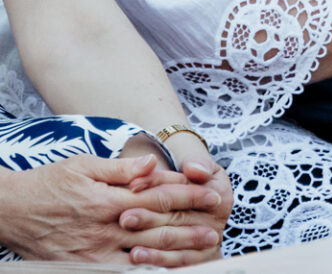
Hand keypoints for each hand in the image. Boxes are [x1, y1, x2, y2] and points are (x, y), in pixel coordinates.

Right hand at [0, 154, 223, 265]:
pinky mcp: (81, 267)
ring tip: (199, 254)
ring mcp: (92, 252)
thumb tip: (154, 163)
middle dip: (188, 229)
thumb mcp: (84, 166)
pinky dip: (142, 272)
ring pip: (141, 255)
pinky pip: (117, 273)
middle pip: (155, 229)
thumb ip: (122, 168)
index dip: (188, 197)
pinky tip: (161, 270)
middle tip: (215, 231)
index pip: (158, 198)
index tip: (212, 197)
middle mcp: (104, 227)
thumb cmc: (49, 184)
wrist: (10, 210)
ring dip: (172, 255)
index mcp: (109, 199)